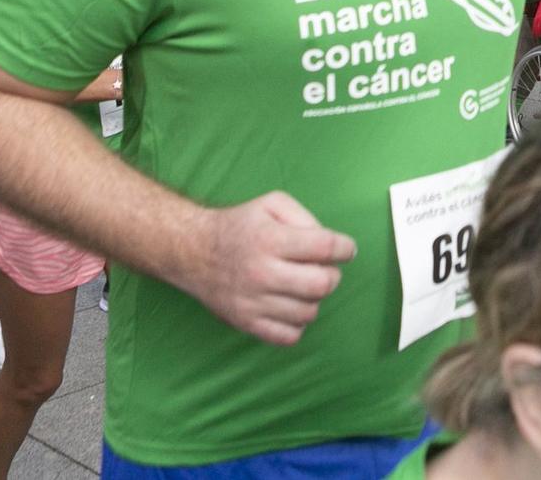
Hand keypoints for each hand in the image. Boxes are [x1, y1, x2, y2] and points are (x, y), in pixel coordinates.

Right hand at [183, 192, 356, 345]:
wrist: (194, 251)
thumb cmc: (240, 225)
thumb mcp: (272, 204)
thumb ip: (305, 218)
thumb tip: (331, 244)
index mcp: (270, 240)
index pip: (325, 248)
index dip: (345, 249)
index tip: (346, 249)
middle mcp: (262, 273)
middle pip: (321, 284)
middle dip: (332, 275)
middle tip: (324, 268)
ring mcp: (253, 302)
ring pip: (309, 312)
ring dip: (314, 298)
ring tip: (303, 285)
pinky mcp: (246, 323)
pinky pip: (289, 336)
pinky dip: (298, 323)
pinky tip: (291, 305)